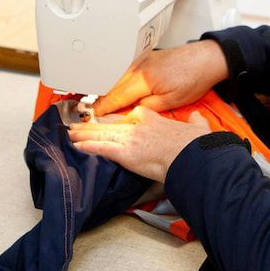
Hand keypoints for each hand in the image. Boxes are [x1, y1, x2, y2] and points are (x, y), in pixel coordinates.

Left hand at [69, 107, 209, 182]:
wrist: (191, 155)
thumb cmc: (195, 144)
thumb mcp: (198, 127)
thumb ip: (196, 121)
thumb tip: (197, 118)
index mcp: (153, 118)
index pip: (129, 115)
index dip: (116, 118)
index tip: (109, 119)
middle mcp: (137, 125)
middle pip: (110, 123)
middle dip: (92, 124)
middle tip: (78, 124)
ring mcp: (129, 138)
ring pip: (102, 134)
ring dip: (84, 134)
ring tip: (71, 133)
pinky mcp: (124, 153)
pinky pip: (101, 148)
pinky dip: (88, 146)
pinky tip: (77, 146)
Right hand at [93, 40, 228, 115]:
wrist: (206, 59)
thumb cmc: (194, 78)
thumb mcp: (171, 102)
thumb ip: (147, 107)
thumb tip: (129, 111)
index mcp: (143, 78)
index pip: (115, 96)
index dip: (102, 108)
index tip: (91, 116)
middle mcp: (138, 67)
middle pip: (111, 86)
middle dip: (100, 100)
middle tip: (91, 114)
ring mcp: (141, 60)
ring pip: (116, 78)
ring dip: (108, 91)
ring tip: (101, 105)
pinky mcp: (145, 58)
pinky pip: (125, 73)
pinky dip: (118, 83)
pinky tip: (118, 92)